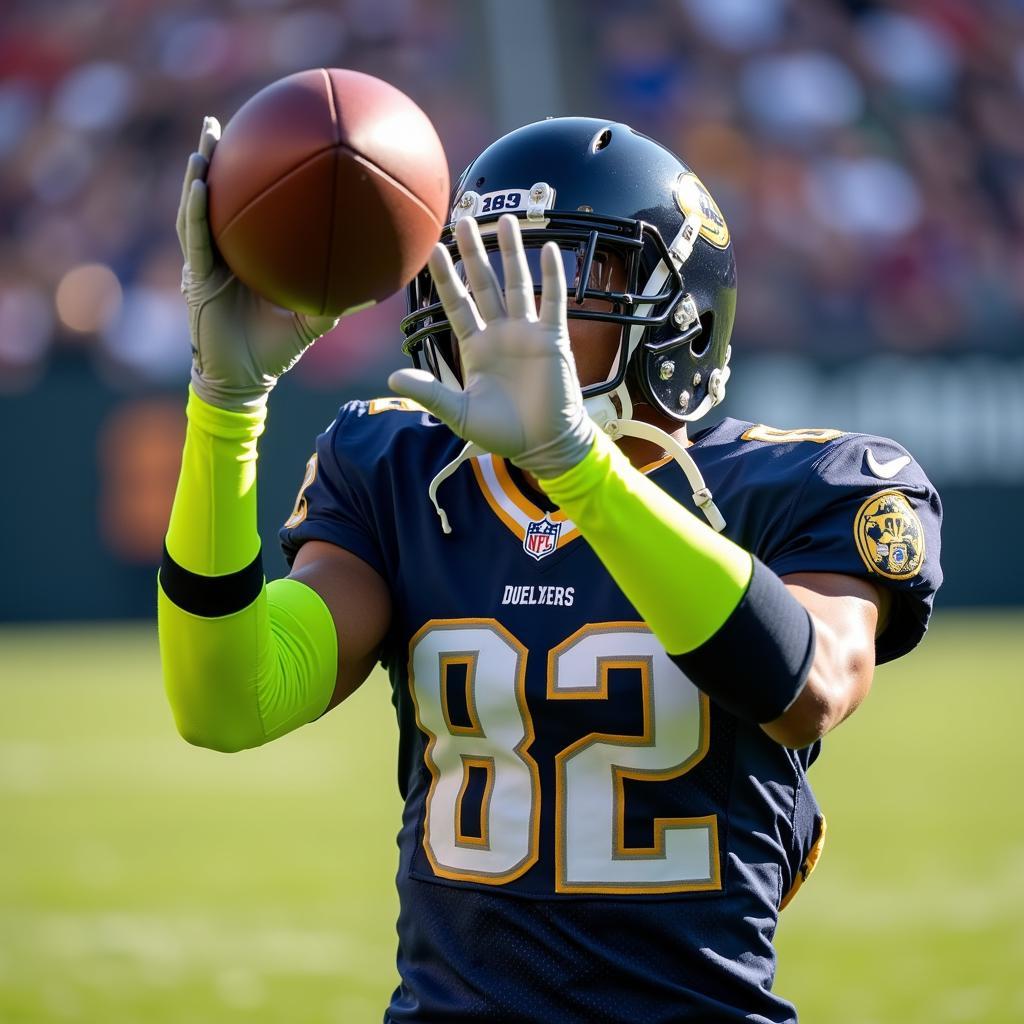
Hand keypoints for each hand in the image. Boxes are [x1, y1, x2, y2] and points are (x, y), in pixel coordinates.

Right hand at [177, 117, 338, 410]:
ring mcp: (206, 266)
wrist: (246, 381)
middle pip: (212, 199)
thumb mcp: (313, 321)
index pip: (243, 210)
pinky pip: (195, 241)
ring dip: (196, 178)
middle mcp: (222, 255)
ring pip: (196, 213)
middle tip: (216, 125)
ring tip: (202, 147)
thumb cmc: (276, 351)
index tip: (255, 143)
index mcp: (245, 257)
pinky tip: (200, 186)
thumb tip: (376, 286)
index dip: (243, 178)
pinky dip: (195, 212)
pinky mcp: (196, 281)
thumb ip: (338, 300)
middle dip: (211, 161)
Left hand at [388, 215, 595, 477]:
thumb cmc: (502, 432)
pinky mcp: (553, 340)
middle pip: (485, 283)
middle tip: (464, 219)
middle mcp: (500, 333)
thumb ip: (430, 393)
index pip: (457, 303)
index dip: (447, 277)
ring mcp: (527, 333)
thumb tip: (391, 380)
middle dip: (475, 252)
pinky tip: (548, 249)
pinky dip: (553, 276)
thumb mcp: (459, 413)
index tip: (434, 249)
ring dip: (512, 252)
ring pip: (518, 284)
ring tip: (504, 219)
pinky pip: (553, 302)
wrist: (542, 446)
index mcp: (475, 347)